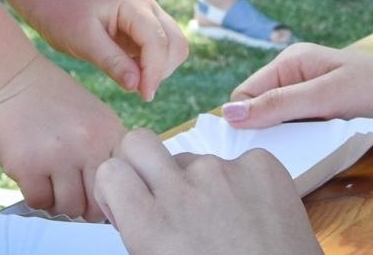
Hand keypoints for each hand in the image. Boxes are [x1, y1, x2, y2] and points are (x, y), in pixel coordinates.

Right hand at [0, 55, 126, 219]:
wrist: (12, 80)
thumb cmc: (54, 101)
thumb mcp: (96, 117)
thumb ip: (110, 151)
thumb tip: (116, 194)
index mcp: (110, 133)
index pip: (124, 186)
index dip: (111, 196)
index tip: (98, 193)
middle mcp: (89, 145)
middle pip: (97, 206)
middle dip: (84, 204)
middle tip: (72, 190)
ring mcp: (58, 156)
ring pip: (68, 208)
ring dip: (59, 201)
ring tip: (51, 181)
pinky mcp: (27, 166)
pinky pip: (39, 202)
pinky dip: (36, 196)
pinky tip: (34, 177)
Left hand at [28, 0, 187, 101]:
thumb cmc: (63, 14)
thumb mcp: (82, 40)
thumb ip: (111, 61)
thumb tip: (137, 86)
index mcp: (133, 4)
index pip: (158, 41)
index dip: (154, 71)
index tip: (143, 96)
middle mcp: (147, 8)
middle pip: (176, 42)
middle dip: (162, 69)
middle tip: (138, 89)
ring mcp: (147, 17)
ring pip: (173, 47)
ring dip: (159, 69)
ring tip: (131, 80)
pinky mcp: (142, 29)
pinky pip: (159, 51)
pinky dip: (151, 66)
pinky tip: (129, 73)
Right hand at [96, 129, 320, 254]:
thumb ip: (142, 231)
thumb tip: (130, 207)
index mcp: (151, 225)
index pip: (110, 170)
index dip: (117, 184)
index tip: (129, 199)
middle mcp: (182, 190)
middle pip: (139, 141)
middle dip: (142, 161)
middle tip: (161, 190)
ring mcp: (224, 171)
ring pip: (195, 159)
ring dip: (201, 182)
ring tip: (225, 221)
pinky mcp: (261, 165)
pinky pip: (238, 161)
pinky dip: (242, 183)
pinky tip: (253, 215)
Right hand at [221, 43, 372, 147]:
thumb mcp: (326, 96)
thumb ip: (279, 104)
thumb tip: (229, 114)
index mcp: (292, 62)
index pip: (246, 94)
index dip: (245, 120)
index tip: (250, 148)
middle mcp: (299, 78)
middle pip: (261, 110)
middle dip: (263, 132)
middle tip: (273, 157)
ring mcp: (314, 99)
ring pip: (280, 124)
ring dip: (284, 140)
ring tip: (295, 155)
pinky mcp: (328, 118)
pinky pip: (301, 133)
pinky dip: (301, 144)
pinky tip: (309, 155)